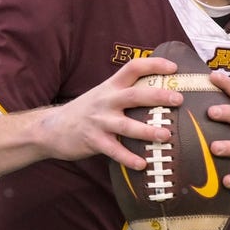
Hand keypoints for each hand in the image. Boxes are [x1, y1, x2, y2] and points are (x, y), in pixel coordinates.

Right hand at [0, 56, 183, 176]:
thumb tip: (159, 91)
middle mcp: (106, 101)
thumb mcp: (103, 95)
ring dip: (148, 131)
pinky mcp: (93, 141)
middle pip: (135, 95)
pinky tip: (142, 164)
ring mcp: (99, 121)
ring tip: (166, 136)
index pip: (133, 68)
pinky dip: (129, 158)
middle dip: (158, 96)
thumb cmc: (86, 111)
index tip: (174, 67)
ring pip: (127, 126)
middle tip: (178, 99)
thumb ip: (125, 92)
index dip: (153, 65)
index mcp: (110, 86)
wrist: (51, 128)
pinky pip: (114, 151)